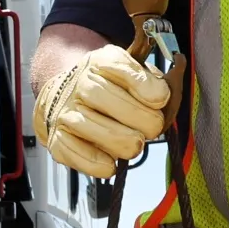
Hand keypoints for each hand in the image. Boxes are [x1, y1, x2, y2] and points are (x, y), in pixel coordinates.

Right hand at [33, 44, 170, 177]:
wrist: (62, 98)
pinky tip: (112, 162)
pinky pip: (83, 157)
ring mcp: (66, 113)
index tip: (161, 99)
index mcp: (101, 62)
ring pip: (104, 134)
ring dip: (127, 145)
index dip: (146, 87)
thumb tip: (170, 87)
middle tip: (153, 129)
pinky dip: (102, 165)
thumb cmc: (107, 87)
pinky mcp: (58, 140)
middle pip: (115, 104)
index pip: (124, 71)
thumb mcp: (131, 72)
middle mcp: (80, 85)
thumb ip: (154, 80)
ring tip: (134, 144)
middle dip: (144, 121)